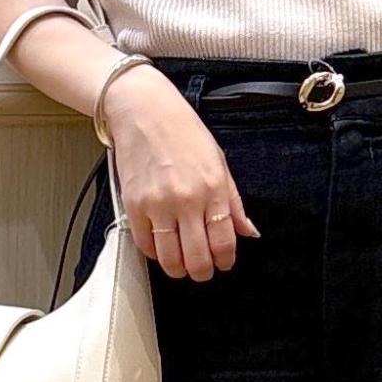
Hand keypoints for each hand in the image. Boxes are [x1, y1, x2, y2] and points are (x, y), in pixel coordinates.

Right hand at [101, 65, 260, 280]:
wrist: (143, 110)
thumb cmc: (182, 131)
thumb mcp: (218, 162)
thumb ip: (233, 201)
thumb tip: (248, 231)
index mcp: (212, 188)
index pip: (223, 242)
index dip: (225, 260)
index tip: (223, 263)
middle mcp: (186, 199)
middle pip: (197, 258)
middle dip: (203, 272)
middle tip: (203, 269)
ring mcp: (158, 204)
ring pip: (170, 259)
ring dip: (178, 269)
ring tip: (182, 264)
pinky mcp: (134, 206)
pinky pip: (146, 245)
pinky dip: (155, 253)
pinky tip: (162, 246)